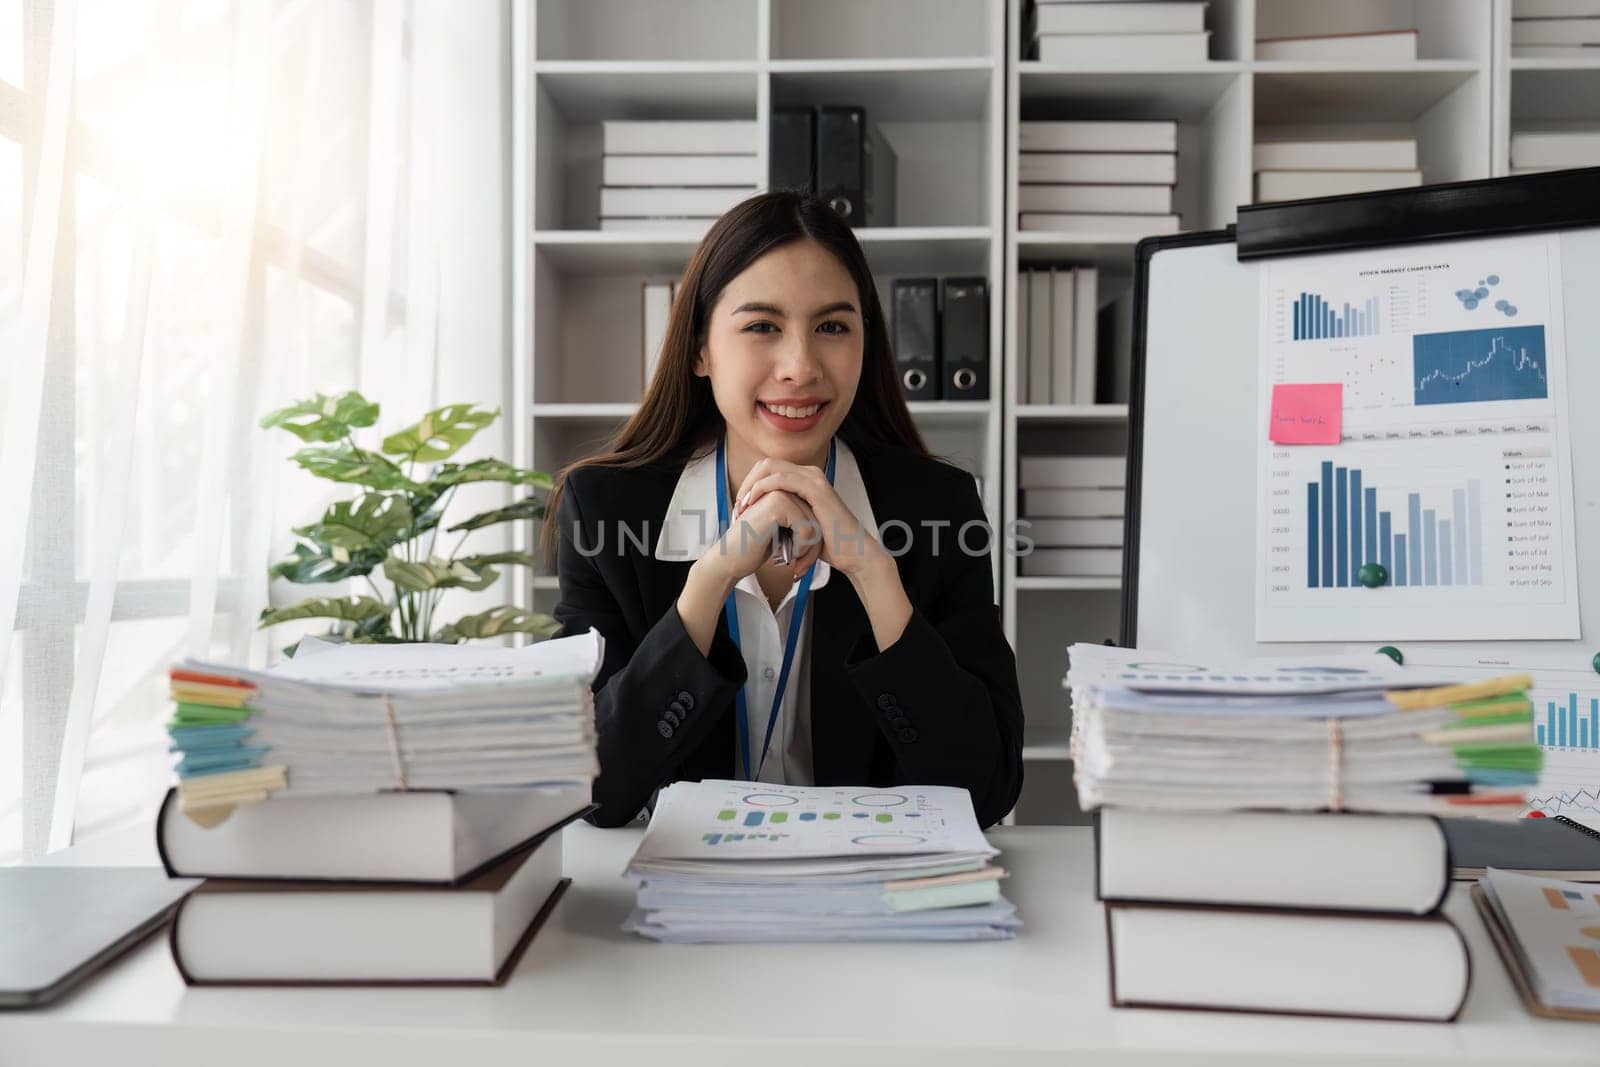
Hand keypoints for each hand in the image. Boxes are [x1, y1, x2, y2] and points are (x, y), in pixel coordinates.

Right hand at [711, 486, 823, 586]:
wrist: (730, 560)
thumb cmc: (755, 548)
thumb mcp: (783, 531)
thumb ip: (800, 520)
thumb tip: (826, 523)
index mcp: (782, 490)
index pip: (814, 514)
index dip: (812, 540)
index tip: (801, 559)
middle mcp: (781, 486)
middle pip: (816, 517)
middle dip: (813, 546)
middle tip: (799, 565)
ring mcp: (779, 492)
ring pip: (815, 524)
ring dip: (808, 549)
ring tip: (792, 560)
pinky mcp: (777, 503)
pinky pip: (807, 528)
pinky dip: (801, 547)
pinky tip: (786, 554)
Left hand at [732, 457, 890, 581]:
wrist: (853, 552)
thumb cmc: (829, 544)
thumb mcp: (799, 526)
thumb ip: (785, 517)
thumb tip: (764, 520)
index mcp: (805, 480)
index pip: (768, 470)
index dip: (750, 485)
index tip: (740, 508)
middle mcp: (809, 473)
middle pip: (766, 464)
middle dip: (747, 483)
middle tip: (737, 506)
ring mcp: (813, 477)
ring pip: (770, 467)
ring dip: (750, 486)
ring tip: (741, 507)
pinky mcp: (815, 487)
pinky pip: (780, 479)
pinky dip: (761, 489)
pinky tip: (752, 504)